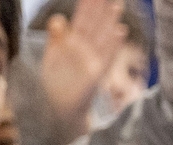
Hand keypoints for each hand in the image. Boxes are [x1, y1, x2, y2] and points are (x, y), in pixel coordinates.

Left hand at [38, 0, 128, 127]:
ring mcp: (93, 60)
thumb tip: (58, 19)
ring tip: (117, 5)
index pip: (82, 19)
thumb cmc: (56, 83)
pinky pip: (107, 56)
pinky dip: (113, 44)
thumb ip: (55, 39)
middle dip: (101, 8)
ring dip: (110, 21)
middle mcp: (86, 49)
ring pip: (103, 37)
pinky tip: (120, 31)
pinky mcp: (96, 74)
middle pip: (95, 24)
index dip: (87, 5)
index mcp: (74, 43)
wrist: (59, 107)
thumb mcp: (52, 57)